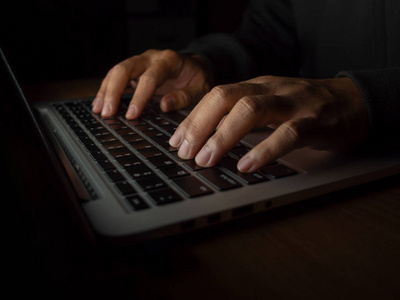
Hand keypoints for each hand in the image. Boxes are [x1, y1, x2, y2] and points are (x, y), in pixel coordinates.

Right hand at [92, 49, 212, 118]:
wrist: (195, 67)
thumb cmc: (198, 79)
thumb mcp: (200, 89)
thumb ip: (184, 97)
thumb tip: (163, 105)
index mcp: (169, 61)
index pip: (150, 77)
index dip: (139, 96)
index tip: (132, 115)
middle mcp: (151, 58)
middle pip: (125, 69)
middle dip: (114, 91)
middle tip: (108, 113)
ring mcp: (141, 62)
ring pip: (117, 71)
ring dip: (106, 91)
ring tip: (99, 110)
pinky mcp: (134, 71)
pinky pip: (116, 77)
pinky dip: (107, 90)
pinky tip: (100, 104)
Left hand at [169, 76, 368, 171]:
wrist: (354, 101)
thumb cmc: (305, 107)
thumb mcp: (270, 104)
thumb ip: (243, 116)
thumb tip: (207, 138)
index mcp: (257, 86)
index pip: (216, 96)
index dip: (193, 118)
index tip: (175, 141)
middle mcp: (271, 89)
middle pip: (226, 97)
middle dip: (200, 124)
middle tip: (185, 152)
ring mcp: (294, 103)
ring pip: (251, 110)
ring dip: (223, 136)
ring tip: (205, 159)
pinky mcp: (316, 122)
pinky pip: (287, 134)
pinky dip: (264, 150)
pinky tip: (246, 166)